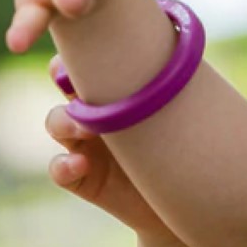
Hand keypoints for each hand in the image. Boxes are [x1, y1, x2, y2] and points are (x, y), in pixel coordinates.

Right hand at [45, 55, 175, 241]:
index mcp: (118, 93)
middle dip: (68, 81)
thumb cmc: (187, 150)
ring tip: (87, 129)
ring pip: (57, 123)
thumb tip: (188, 55)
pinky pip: (60, 169)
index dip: (85, 54)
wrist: (189, 198)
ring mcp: (84, 145)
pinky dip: (64, 166)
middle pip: (67, 89)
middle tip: (83, 85)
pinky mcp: (81, 177)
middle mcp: (95, 114)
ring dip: (66, 122)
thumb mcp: (184, 116)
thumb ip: (175, 89)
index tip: (94, 48)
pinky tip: (78, 165)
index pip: (92, 65)